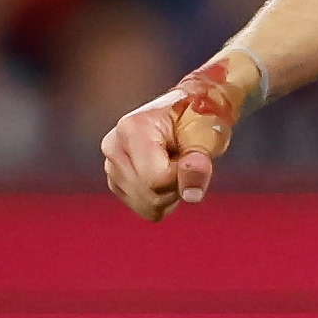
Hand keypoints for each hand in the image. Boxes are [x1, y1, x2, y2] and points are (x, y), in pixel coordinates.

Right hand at [100, 51, 260, 221]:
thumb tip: (191, 195)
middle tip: (185, 162)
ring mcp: (111, 164)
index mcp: (132, 129)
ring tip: (176, 167)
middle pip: (148, 194)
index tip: (191, 157)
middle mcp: (114, 146)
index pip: (155, 178)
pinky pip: (142, 207)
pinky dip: (160, 199)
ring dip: (169, 194)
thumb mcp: (206, 135)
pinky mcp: (116, 180)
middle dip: (176, 187)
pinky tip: (167, 177)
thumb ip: (198, 163)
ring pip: (144, 205)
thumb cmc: (200, 118)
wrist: (191, 111)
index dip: (181, 176)